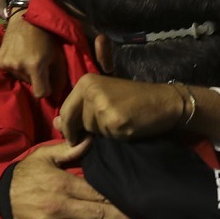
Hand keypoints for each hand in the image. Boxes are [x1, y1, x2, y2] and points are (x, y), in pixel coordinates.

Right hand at [0, 13, 65, 98]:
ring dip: (26, 72)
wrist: (25, 18)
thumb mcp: (58, 56)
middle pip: (31, 84)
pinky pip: (11, 72)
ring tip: (29, 57)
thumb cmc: (47, 37)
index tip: (49, 82)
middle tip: (40, 63)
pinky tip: (20, 55)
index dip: (47, 90)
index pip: (40, 93)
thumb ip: (59, 77)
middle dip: (37, 78)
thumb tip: (57, 94)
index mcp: (35, 65)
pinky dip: (17, 67)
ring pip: (21, 78)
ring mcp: (6, 64)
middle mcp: (18, 66)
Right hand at [10, 139, 133, 218]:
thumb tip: (92, 139)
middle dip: (122, 218)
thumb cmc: (24, 174)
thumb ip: (69, 149)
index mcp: (63, 184)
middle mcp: (60, 207)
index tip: (137, 198)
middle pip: (97, 213)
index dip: (118, 195)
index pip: (97, 191)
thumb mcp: (44, 156)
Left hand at [56, 75, 180, 143]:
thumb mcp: (104, 97)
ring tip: (121, 120)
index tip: (79, 133)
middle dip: (86, 130)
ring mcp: (102, 106)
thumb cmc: (135, 99)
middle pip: (75, 122)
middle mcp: (91, 90)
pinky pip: (106, 138)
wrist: (164, 102)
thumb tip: (55, 123)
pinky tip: (128, 126)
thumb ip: (78, 107)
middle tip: (107, 124)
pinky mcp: (115, 121)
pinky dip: (116, 136)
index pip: (65, 111)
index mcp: (86, 81)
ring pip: (90, 131)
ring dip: (103, 132)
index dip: (69, 126)